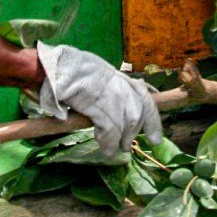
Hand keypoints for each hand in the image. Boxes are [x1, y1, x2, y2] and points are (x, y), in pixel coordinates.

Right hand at [36, 43, 162, 155]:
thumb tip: (124, 111)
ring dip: (120, 141)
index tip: (156, 140)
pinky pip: (110, 132)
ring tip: (113, 148)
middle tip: (126, 146)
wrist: (60, 68)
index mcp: (122, 79)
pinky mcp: (101, 108)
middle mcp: (122, 87)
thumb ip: (112, 91)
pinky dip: (109, 144)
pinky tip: (105, 148)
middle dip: (133, 134)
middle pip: (137, 116)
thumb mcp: (100, 78)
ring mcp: (113, 98)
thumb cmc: (74, 73)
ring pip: (125, 126)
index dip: (153, 122)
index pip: (145, 100)